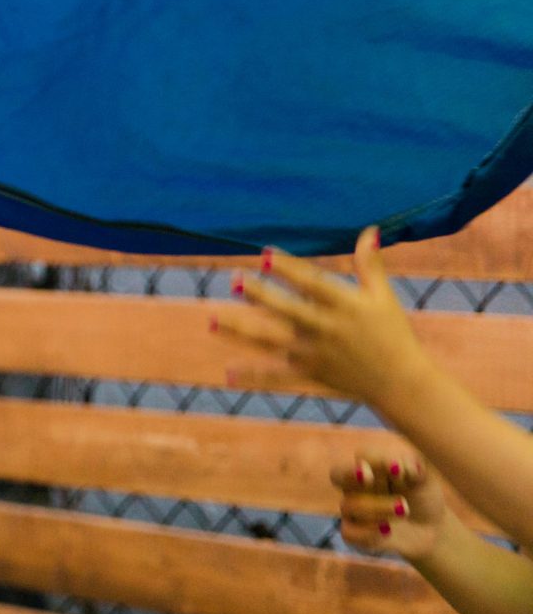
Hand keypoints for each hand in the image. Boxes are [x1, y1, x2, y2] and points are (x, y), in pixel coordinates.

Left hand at [213, 227, 432, 409]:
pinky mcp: (310, 376)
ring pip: (271, 341)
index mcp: (344, 306)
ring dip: (240, 331)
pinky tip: (227, 373)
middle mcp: (326, 329)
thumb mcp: (382, 297)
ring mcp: (315, 354)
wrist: (402, 382)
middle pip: (286, 310)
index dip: (288, 268)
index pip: (311, 283)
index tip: (263, 254)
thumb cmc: (392, 334)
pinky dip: (253, 376)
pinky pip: (277, 377)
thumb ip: (370, 265)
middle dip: (259, 295)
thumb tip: (370, 231)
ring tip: (211, 321)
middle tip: (233, 280)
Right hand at [332, 452, 452, 565]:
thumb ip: (413, 469)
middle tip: (368, 477)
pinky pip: (348, 532)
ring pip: (348, 505)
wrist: (431, 528)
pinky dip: (367, 532)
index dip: (373, 460)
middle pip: (338, 474)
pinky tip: (388, 531)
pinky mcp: (354, 533)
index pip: (362, 456)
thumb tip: (398, 465)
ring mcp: (352, 510)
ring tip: (404, 510)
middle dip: (351, 475)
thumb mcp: (425, 480)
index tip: (395, 467)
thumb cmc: (424, 497)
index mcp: (371, 467)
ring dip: (377, 507)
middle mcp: (355, 486)